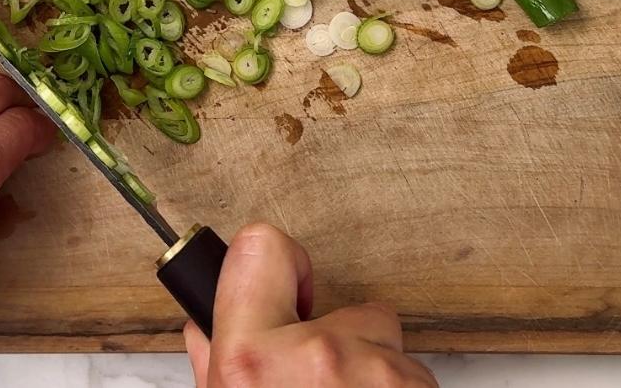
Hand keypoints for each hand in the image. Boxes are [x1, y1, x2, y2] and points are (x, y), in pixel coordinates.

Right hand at [184, 223, 436, 386]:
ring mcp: (377, 374)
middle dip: (341, 341)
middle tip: (318, 386)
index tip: (288, 286)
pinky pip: (413, 376)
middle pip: (348, 308)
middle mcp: (317, 358)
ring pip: (387, 346)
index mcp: (252, 360)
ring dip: (372, 376)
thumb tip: (207, 332)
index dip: (277, 264)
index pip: (260, 246)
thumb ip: (218, 365)